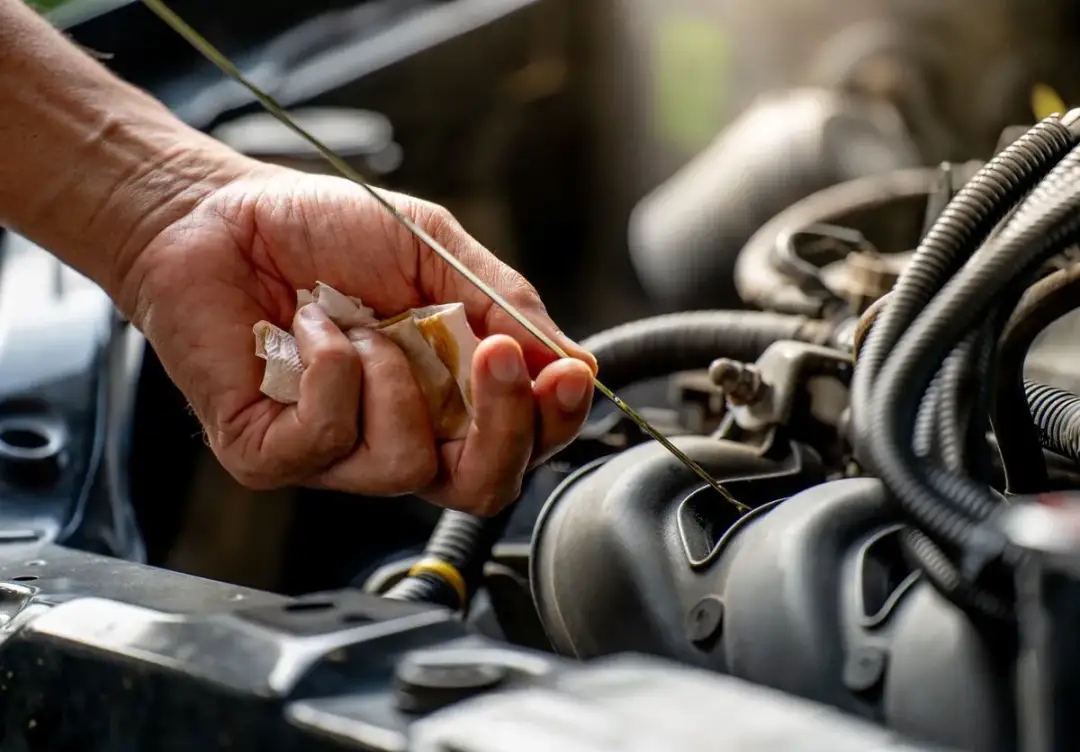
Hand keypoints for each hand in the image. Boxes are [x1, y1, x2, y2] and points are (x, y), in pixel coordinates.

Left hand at [119, 166, 596, 514]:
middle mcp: (401, 435)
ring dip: (395, 378)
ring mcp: (336, 455)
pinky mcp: (271, 455)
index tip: (567, 373)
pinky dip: (329, 369)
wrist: (219, 212)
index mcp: (449, 394)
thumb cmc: (326, 229)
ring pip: (405, 467)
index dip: (554, 422)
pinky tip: (308, 328)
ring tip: (358, 322)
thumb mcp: (435, 249)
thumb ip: (504, 303)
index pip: (522, 444)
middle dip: (503, 425)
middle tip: (496, 354)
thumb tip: (573, 361)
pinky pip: (328, 438)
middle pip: (483, 487)